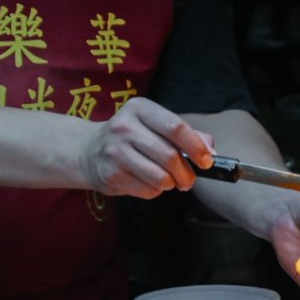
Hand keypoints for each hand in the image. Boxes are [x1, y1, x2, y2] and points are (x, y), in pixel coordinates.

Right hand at [78, 98, 212, 198]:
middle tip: (189, 181)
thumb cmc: (131, 138)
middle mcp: (124, 127)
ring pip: (159, 177)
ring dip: (171, 184)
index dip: (196, 146)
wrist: (88, 151)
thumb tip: (211, 149)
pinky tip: (149, 183)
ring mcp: (115, 152)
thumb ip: (184, 134)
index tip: (207, 161)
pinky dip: (155, 191)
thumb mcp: (153, 126)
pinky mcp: (111, 174)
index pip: (175, 126)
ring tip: (169, 181)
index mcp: (139, 108)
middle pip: (169, 156)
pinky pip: (147, 190)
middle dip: (186, 173)